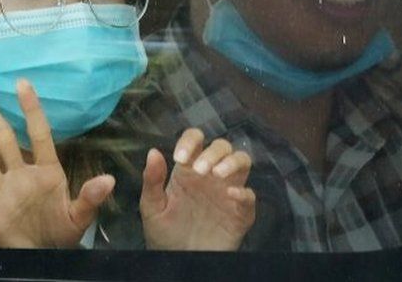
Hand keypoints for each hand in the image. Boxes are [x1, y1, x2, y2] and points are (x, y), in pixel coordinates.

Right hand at [0, 80, 115, 247]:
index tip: (22, 83)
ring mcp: (1, 194)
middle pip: (1, 138)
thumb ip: (90, 198)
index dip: (31, 110)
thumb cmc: (62, 233)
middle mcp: (19, 176)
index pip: (38, 135)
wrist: (43, 258)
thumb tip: (109, 180)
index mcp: (45, 172)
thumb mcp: (79, 217)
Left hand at [140, 128, 255, 250]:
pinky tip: (231, 195)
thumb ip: (152, 180)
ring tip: (217, 174)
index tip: (179, 158)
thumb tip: (153, 152)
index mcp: (188, 169)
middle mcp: (210, 175)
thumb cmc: (164, 231)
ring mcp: (227, 191)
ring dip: (232, 162)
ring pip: (242, 162)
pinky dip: (244, 192)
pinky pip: (250, 196)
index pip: (195, 140)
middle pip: (222, 147)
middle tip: (199, 171)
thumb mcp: (151, 206)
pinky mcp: (240, 212)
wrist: (176, 260)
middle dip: (213, 153)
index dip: (190, 141)